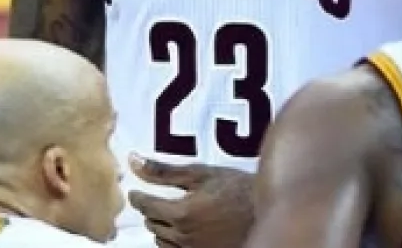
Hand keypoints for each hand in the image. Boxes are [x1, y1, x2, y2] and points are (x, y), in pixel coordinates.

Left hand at [126, 154, 254, 247]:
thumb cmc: (237, 188)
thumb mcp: (201, 173)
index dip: (138, 196)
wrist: (266, 210)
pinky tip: (182, 229)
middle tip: (155, 199)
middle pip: (151, 223)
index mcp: (181, 213)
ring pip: (161, 240)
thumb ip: (164, 171)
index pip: (145, 205)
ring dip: (160, 227)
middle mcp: (184, 236)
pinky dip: (172, 240)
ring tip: (171, 213)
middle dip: (150, 210)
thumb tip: (135, 161)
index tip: (136, 192)